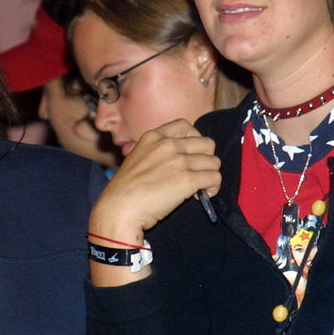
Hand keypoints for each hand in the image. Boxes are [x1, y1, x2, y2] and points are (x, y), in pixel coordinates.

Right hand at [89, 120, 221, 244]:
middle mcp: (168, 145)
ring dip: (210, 175)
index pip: (185, 126)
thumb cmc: (125, 191)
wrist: (119, 209)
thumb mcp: (136, 159)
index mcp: (153, 137)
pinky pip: (215, 178)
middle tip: (196, 174)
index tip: (189, 155)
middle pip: (206, 143)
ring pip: (214, 161)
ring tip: (198, 188)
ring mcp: (179, 161)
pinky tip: (200, 196)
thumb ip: (156, 153)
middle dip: (205, 159)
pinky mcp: (187, 179)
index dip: (194, 140)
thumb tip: (179, 161)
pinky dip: (213, 188)